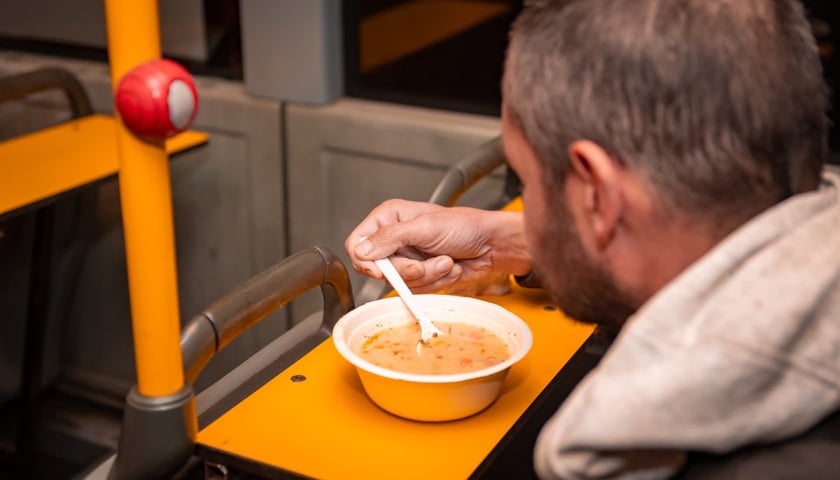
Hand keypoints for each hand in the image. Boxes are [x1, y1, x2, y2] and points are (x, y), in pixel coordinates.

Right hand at [345, 199, 531, 292]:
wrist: (491, 245)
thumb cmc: (465, 226)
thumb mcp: (425, 227)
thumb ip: (391, 238)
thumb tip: (362, 249)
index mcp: (389, 218)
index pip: (357, 244)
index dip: (367, 261)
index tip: (383, 270)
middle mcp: (394, 239)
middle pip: (380, 270)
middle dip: (409, 271)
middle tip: (427, 262)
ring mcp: (407, 258)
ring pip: (400, 283)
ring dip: (428, 276)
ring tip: (445, 260)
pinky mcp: (420, 274)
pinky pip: (416, 290)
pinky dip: (436, 282)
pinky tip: (448, 267)